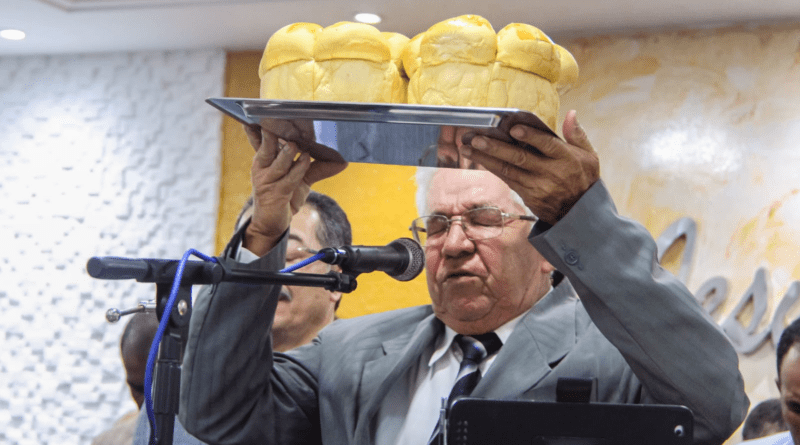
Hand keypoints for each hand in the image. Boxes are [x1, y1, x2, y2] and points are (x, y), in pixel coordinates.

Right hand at [242, 124, 346, 255]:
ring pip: (280, 159)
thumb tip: (342, 160)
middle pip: (267, 143)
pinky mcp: (276, 193)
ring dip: (290, 151)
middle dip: (276, 130)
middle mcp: (262, 167)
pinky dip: (299, 167)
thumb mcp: (301, 180)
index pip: (259, 138)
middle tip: (283, 119)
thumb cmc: (284, 197)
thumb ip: (319, 168)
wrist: (272, 225)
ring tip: (299, 145)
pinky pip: (289, 177)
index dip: (262, 125)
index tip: (267, 111)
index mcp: (264, 160)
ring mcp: (267, 180)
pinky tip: (306, 158)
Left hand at [459, 110, 599, 224]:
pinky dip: (492, 169)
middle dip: (496, 148)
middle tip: (476, 139)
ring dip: (486, 159)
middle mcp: (550, 173)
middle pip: (520, 158)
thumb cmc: (583, 179)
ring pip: (508, 170)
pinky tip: (479, 159)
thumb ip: (578, 134)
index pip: (547, 145)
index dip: (531, 137)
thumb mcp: (589, 156)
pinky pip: (507, 180)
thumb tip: (571, 113)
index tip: (514, 128)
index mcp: (566, 159)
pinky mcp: (527, 196)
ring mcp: (537, 186)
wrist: (579, 214)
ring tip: (467, 148)